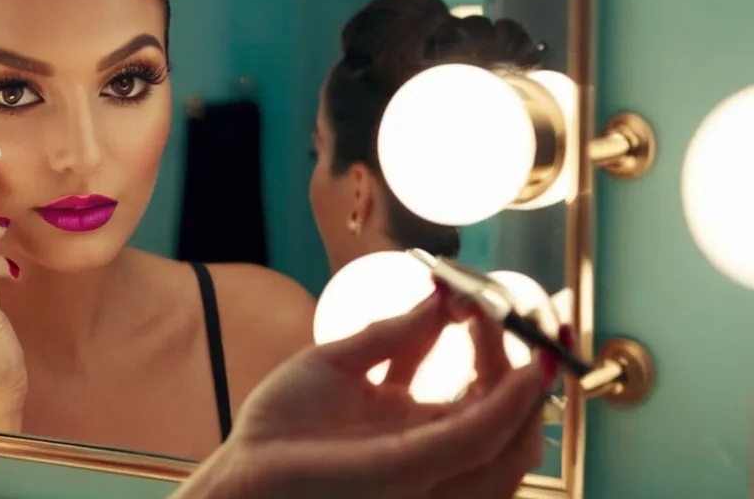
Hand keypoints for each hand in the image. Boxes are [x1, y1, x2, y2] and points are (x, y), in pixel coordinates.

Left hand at [174, 290, 548, 498]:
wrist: (241, 474)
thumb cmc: (281, 430)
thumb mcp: (339, 364)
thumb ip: (393, 334)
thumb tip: (442, 296)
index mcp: (415, 425)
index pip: (478, 387)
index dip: (492, 341)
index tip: (481, 292)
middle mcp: (432, 448)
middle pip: (505, 412)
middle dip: (517, 359)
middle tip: (501, 307)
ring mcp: (428, 463)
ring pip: (513, 438)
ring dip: (523, 381)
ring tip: (508, 326)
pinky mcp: (410, 468)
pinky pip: (478, 440)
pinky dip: (509, 405)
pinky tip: (526, 371)